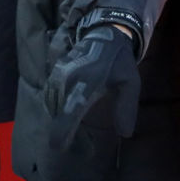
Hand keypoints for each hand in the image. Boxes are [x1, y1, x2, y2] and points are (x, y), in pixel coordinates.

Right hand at [44, 14, 143, 163]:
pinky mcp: (54, 72)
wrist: (104, 33)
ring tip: (69, 130)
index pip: (68, 114)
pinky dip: (55, 107)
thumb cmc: (119, 61)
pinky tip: (65, 112)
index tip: (57, 147)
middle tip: (74, 144)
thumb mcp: (130, 84)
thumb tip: (125, 134)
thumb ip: (126, 108)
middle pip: (57, 113)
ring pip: (51, 105)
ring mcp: (57, 75)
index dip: (61, 133)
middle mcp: (67, 81)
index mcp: (86, 85)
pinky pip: (50, 95)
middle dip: (62, 130)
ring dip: (58, 118)